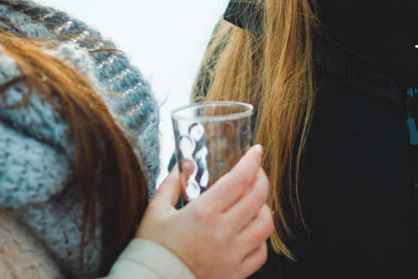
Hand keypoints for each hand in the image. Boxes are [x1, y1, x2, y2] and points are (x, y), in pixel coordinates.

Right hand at [135, 145, 273, 278]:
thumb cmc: (153, 248)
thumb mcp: (156, 210)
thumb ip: (172, 183)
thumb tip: (188, 165)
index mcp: (203, 213)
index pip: (240, 179)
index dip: (252, 161)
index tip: (256, 151)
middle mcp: (222, 233)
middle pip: (258, 197)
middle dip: (261, 178)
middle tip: (256, 172)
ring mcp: (232, 255)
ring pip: (265, 225)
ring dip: (263, 208)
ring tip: (253, 202)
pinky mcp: (235, 274)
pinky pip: (260, 253)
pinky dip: (260, 238)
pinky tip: (249, 231)